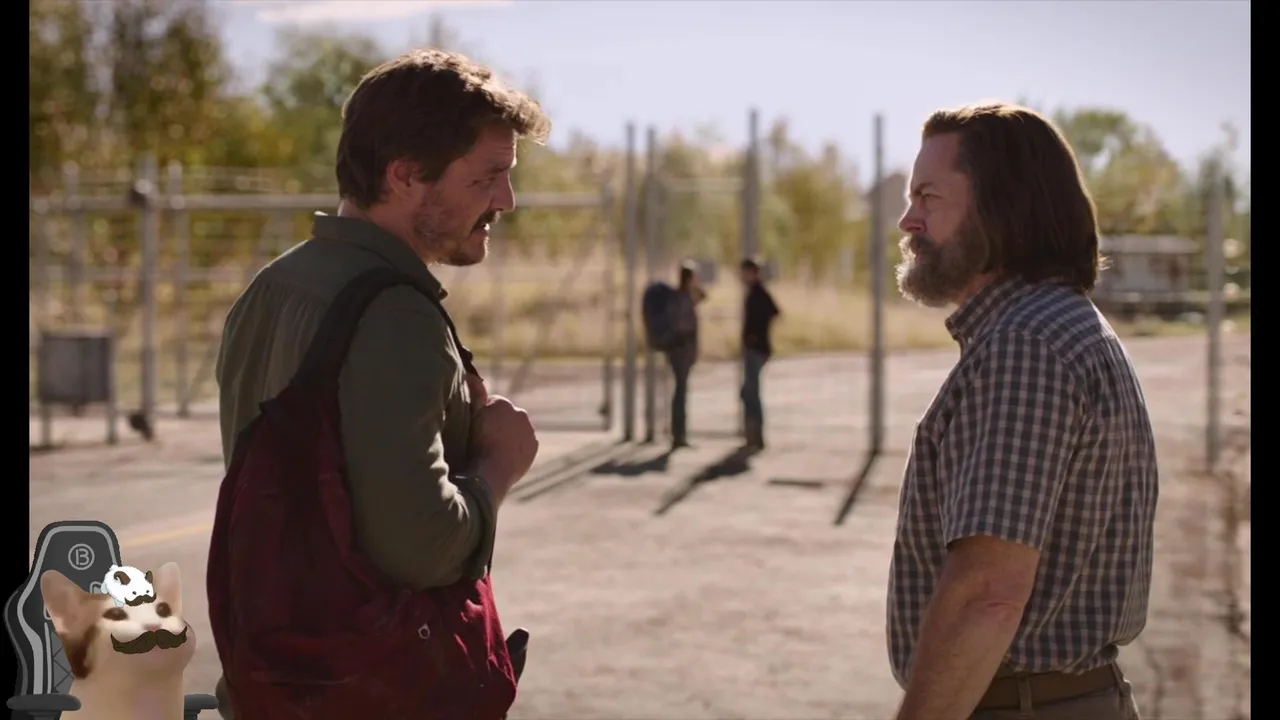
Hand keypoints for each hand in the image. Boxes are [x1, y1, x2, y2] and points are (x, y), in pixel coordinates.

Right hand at [465, 374, 538, 498]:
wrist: (492, 473)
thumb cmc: (476, 444)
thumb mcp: (470, 418)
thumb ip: (474, 394)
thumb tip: (471, 374)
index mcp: (502, 403)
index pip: (491, 404)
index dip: (483, 415)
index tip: (476, 427)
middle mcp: (520, 413)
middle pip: (506, 415)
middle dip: (498, 423)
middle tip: (485, 438)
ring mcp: (529, 430)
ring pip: (516, 429)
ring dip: (509, 434)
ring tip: (495, 448)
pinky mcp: (534, 445)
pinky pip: (524, 443)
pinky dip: (518, 446)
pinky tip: (506, 456)